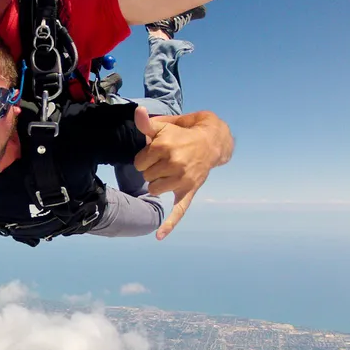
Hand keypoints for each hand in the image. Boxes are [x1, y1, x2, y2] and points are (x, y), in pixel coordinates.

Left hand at [132, 107, 216, 239]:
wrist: (212, 141)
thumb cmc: (183, 133)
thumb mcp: (165, 126)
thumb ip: (147, 123)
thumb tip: (138, 112)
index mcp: (164, 147)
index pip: (138, 162)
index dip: (145, 156)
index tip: (156, 151)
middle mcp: (173, 164)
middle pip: (145, 176)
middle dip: (152, 168)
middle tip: (166, 159)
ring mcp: (182, 180)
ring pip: (154, 189)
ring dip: (158, 182)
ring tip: (170, 171)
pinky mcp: (188, 191)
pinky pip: (178, 211)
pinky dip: (169, 224)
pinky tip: (159, 236)